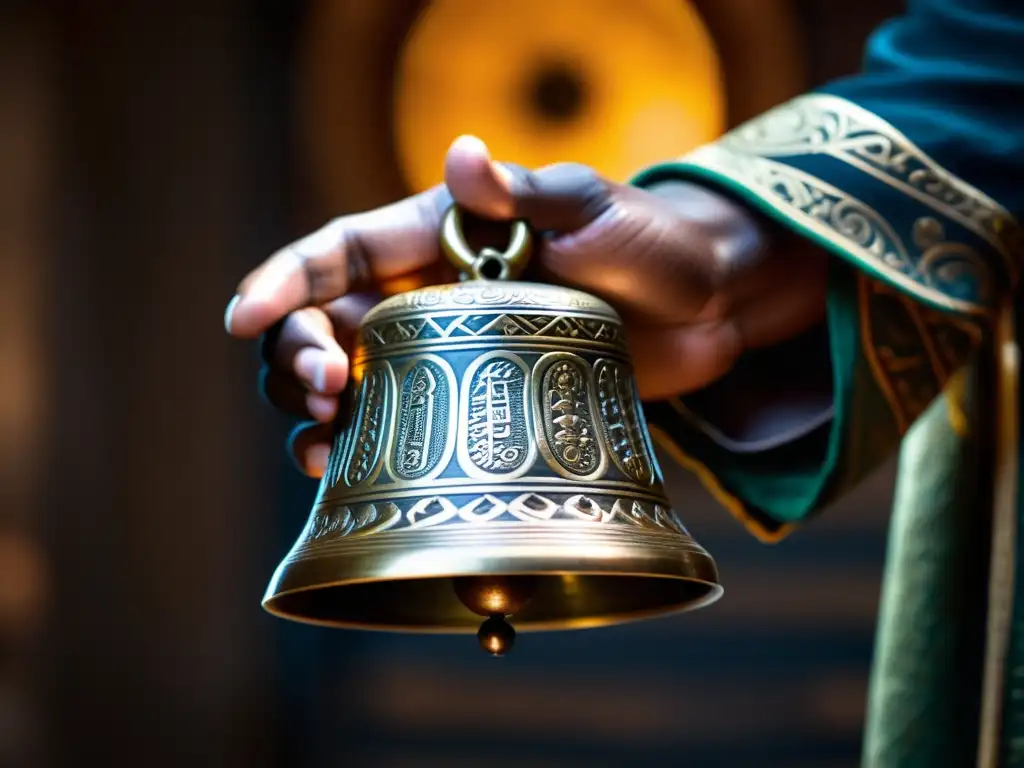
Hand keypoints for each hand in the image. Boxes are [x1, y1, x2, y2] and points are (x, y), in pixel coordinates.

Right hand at [224, 135, 827, 476]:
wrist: (704, 308)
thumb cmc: (649, 243)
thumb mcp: (592, 207)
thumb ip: (524, 192)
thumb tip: (462, 154)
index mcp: (435, 239)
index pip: (336, 253)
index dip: (283, 282)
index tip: (242, 316)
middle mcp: (423, 299)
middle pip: (321, 324)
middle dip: (297, 355)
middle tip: (328, 387)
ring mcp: (442, 356)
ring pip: (342, 384)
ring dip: (310, 410)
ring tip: (322, 436)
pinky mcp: (468, 406)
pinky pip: (390, 428)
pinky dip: (353, 450)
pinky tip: (340, 468)